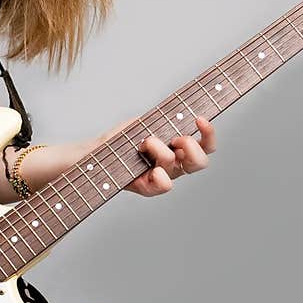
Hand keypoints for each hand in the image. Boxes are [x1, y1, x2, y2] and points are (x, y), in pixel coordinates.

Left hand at [93, 114, 216, 196]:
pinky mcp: (146, 188)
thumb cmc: (120, 138)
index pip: (205, 145)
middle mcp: (173, 165)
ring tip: (145, 142)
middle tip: (176, 139)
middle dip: (193, 147)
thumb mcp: (145, 123)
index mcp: (178, 149)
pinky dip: (160, 176)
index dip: (208, 133)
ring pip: (179, 169)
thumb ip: (164, 121)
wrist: (94, 153)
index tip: (200, 119)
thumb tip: (180, 114)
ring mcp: (161, 177)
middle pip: (200, 162)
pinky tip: (152, 169)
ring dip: (163, 151)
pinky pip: (163, 185)